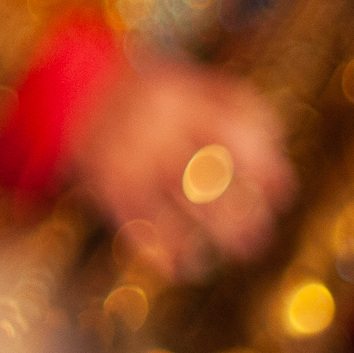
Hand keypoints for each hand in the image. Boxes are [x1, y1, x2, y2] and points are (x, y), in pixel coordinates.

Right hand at [67, 59, 293, 282]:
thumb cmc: (150, 95)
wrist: (72, 90)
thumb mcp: (188, 85)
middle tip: (258, 237)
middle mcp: (157, 127)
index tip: (282, 193)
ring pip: (181, 203)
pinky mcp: (106, 182)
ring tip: (239, 249)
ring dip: (216, 234)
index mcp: (181, 98)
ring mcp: (130, 156)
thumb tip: (278, 168)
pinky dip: (162, 250)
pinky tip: (181, 267)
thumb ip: (232, 110)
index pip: (237, 135)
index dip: (266, 167)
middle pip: (213, 176)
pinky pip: (139, 223)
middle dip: (243, 213)